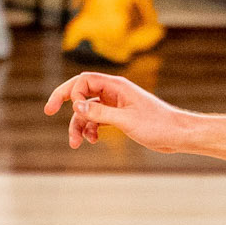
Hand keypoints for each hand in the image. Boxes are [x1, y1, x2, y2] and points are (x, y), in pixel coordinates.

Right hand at [45, 71, 192, 148]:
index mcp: (116, 86)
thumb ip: (101, 113)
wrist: (178, 135)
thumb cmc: (158, 125)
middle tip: (48, 111)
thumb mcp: (127, 120)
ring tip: (75, 143)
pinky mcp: (120, 117)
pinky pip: (98, 120)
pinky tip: (91, 141)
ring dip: (79, 125)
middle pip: (81, 92)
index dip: (70, 92)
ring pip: (89, 110)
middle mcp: (114, 92)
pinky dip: (91, 130)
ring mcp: (116, 105)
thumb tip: (77, 105)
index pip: (84, 81)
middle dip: (65, 102)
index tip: (66, 109)